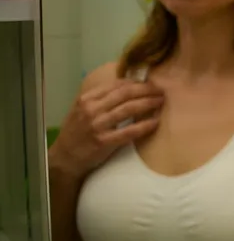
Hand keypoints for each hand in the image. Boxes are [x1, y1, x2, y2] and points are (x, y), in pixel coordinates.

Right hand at [49, 79, 163, 182]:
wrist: (65, 157)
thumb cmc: (77, 132)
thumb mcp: (82, 110)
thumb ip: (100, 99)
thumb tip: (127, 87)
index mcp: (86, 99)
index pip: (116, 85)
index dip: (136, 82)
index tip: (150, 83)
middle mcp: (91, 109)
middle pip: (125, 94)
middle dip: (146, 90)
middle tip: (161, 90)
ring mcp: (97, 125)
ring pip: (128, 109)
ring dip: (148, 103)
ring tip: (161, 101)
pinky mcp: (104, 142)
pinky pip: (129, 131)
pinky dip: (144, 125)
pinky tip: (155, 122)